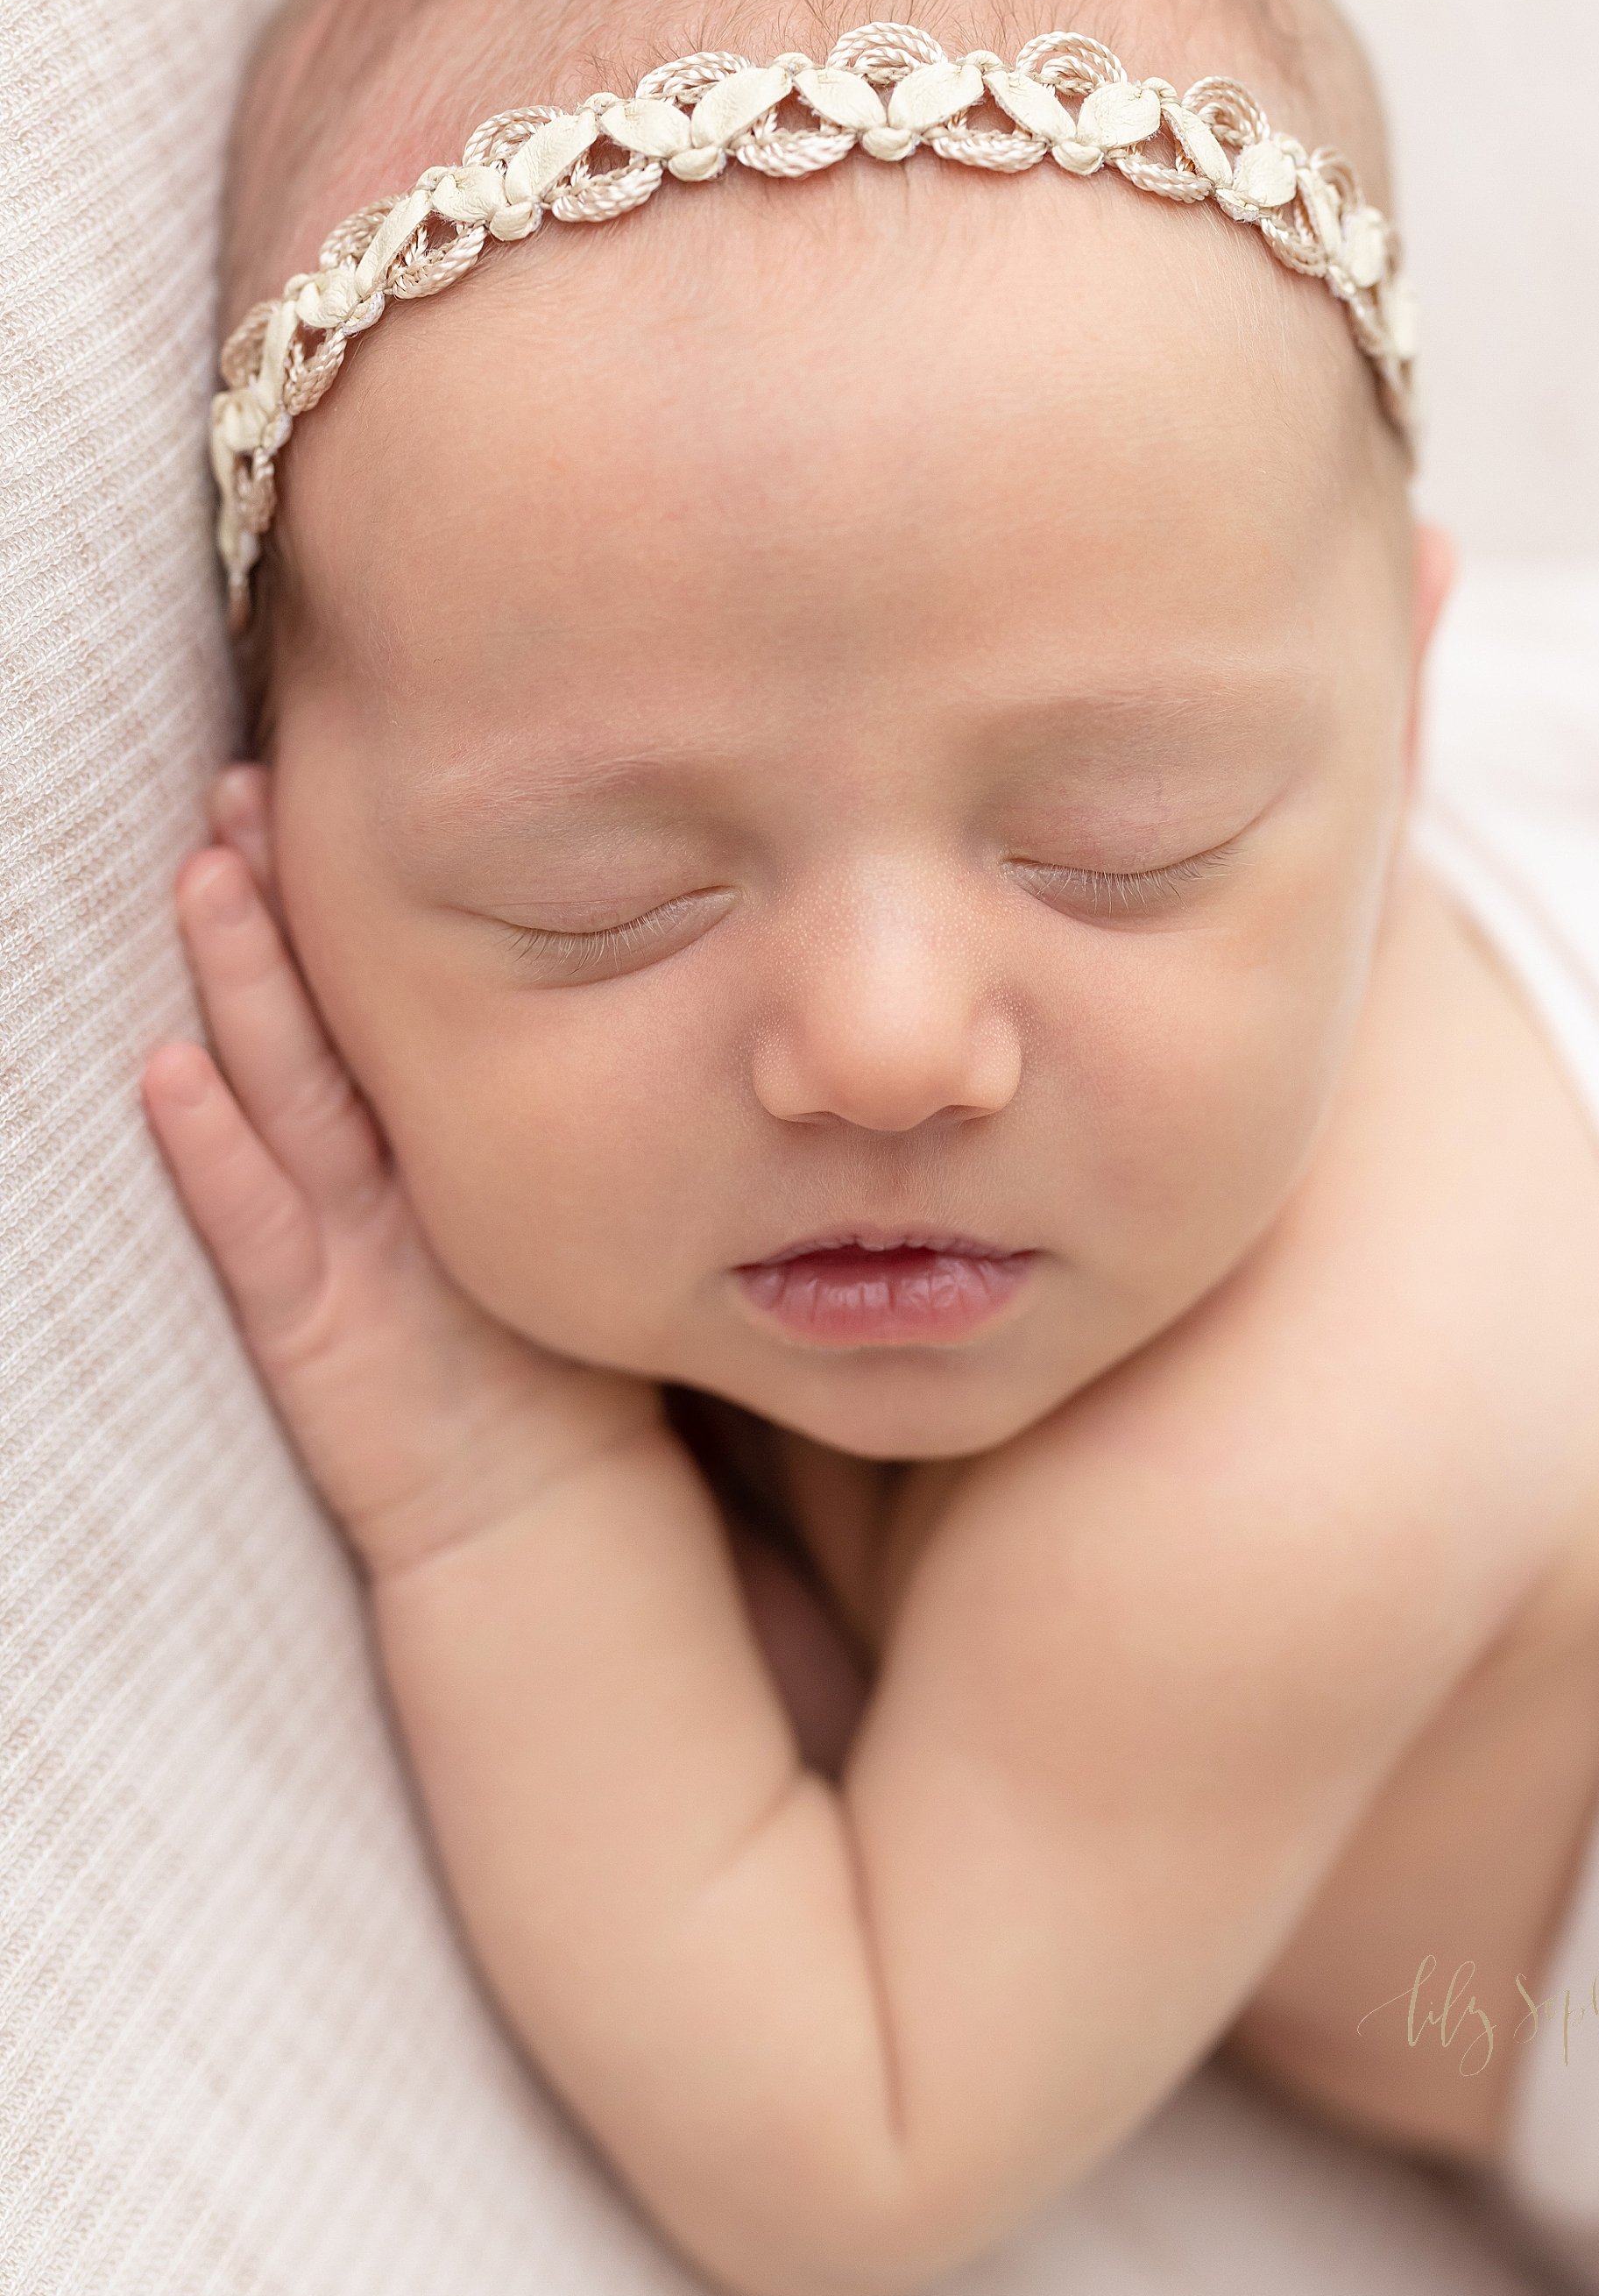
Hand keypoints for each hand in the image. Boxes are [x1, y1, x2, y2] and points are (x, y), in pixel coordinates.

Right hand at [141, 766, 664, 1577]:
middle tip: (243, 784)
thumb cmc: (583, 1359)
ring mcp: (334, 1251)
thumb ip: (616, 1101)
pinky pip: (261, 1237)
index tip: (336, 774)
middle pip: (319, 1023)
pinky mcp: (311, 1333)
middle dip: (275, 910)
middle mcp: (374, 1182)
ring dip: (235, 995)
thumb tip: (737, 980)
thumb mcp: (596, 1203)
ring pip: (277, 1099)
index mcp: (441, 1145)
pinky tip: (165, 1076)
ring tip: (203, 878)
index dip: (354, 898)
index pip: (390, 1002)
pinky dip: (209, 1160)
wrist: (546, 1521)